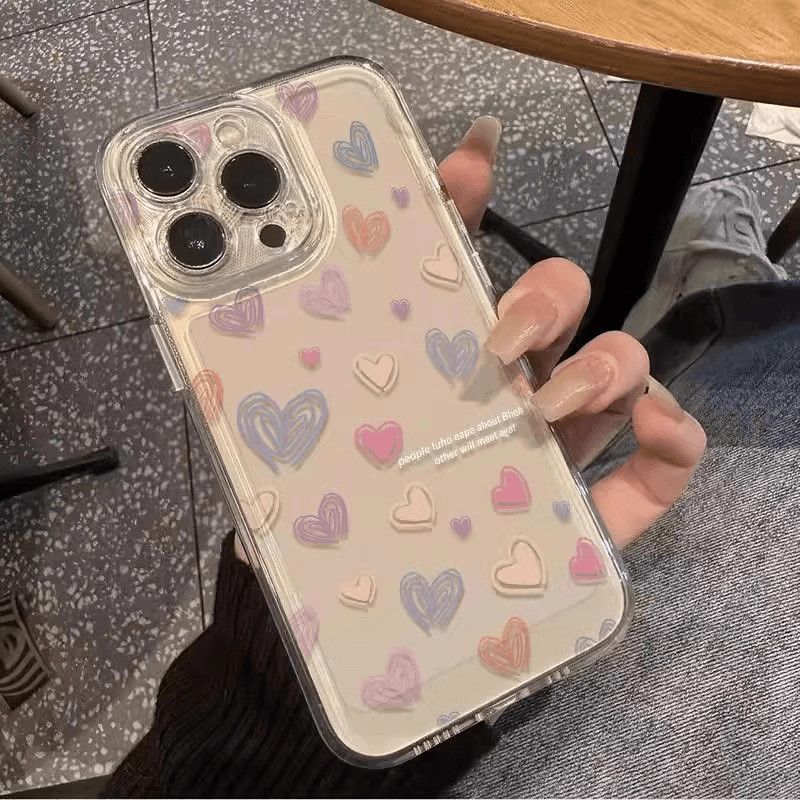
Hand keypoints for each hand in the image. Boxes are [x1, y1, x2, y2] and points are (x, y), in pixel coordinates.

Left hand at [238, 116, 704, 560]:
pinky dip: (675, 436)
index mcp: (440, 369)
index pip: (464, 268)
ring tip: (551, 407)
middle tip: (501, 341)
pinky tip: (644, 433)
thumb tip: (232, 347)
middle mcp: (508, 392)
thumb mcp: (302, 456)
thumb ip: (290, 396)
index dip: (472, 201)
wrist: (369, 622)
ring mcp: (562, 448)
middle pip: (560, 304)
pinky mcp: (603, 509)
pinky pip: (669, 458)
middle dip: (547, 296)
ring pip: (621, 368)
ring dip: (607, 365)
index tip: (471, 156)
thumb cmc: (342, 530)